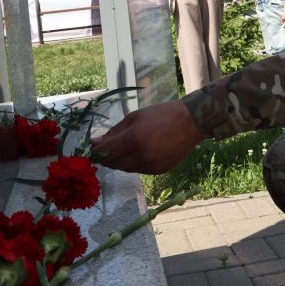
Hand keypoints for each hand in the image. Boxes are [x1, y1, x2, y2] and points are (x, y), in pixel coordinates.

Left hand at [88, 100, 202, 173]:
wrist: (191, 122)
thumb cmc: (161, 114)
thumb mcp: (135, 117)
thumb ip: (114, 131)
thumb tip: (94, 143)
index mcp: (134, 139)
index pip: (105, 152)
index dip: (96, 151)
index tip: (93, 146)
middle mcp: (141, 156)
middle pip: (113, 163)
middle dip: (106, 156)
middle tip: (106, 147)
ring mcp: (150, 166)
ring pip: (125, 169)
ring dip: (119, 160)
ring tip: (125, 147)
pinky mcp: (158, 171)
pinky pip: (138, 170)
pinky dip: (133, 163)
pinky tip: (139, 151)